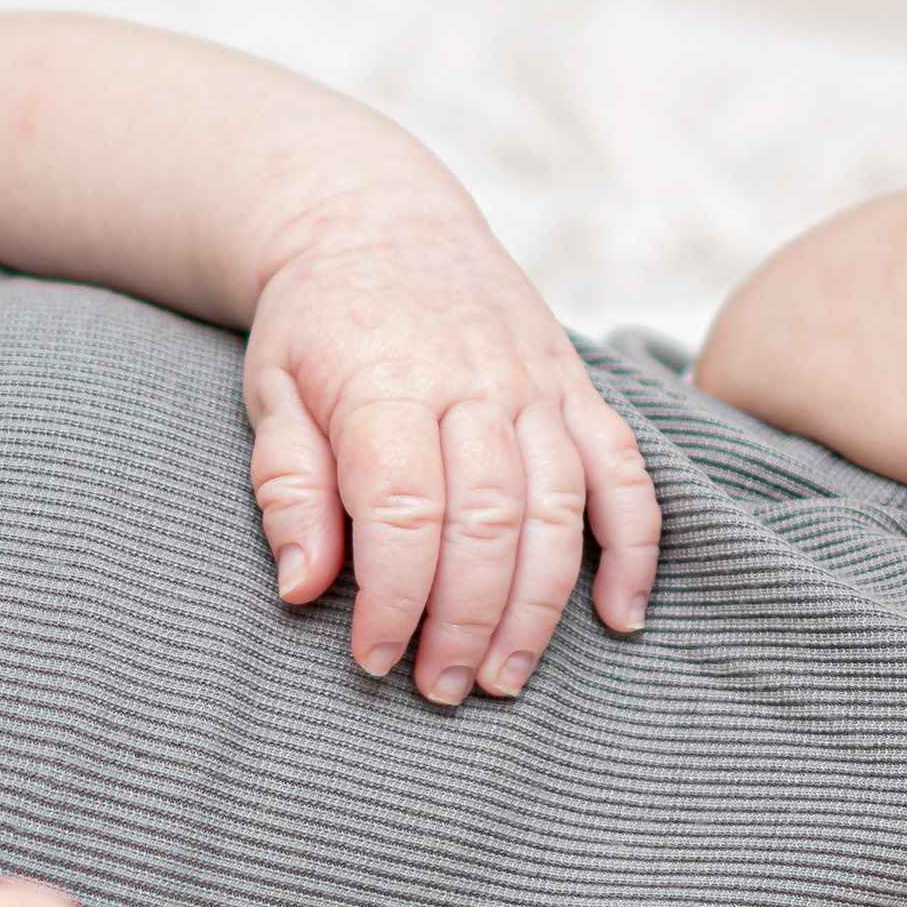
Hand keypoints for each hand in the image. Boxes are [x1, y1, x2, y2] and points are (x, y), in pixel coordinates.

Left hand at [243, 209, 659, 698]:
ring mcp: (535, 381)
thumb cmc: (314, 322)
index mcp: (386, 381)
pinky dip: (635, 544)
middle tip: (443, 688)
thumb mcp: (271, 390)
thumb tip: (304, 586)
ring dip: (541, 604)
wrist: (377, 218)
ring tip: (507, 676)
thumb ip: (287, 486)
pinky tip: (621, 614)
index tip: (376, 656)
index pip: (405, 509)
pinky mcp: (576, 385)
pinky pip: (623, 468)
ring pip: (560, 505)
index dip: (396, 595)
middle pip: (490, 518)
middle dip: (469, 619)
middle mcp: (473, 381)